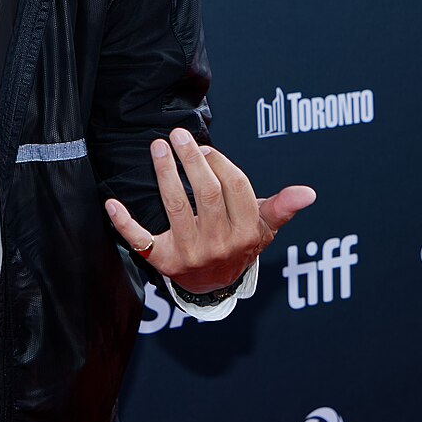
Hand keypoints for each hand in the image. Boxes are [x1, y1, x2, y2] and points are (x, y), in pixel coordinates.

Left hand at [103, 128, 315, 294]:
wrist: (214, 286)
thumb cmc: (239, 244)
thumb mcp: (264, 228)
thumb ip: (282, 207)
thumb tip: (309, 193)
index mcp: (246, 233)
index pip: (235, 190)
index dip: (221, 164)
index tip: (207, 148)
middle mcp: (219, 245)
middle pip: (206, 195)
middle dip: (192, 161)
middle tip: (179, 135)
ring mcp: (189, 254)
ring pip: (175, 208)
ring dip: (165, 174)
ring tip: (158, 148)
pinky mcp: (162, 261)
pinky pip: (140, 240)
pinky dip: (123, 222)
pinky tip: (112, 203)